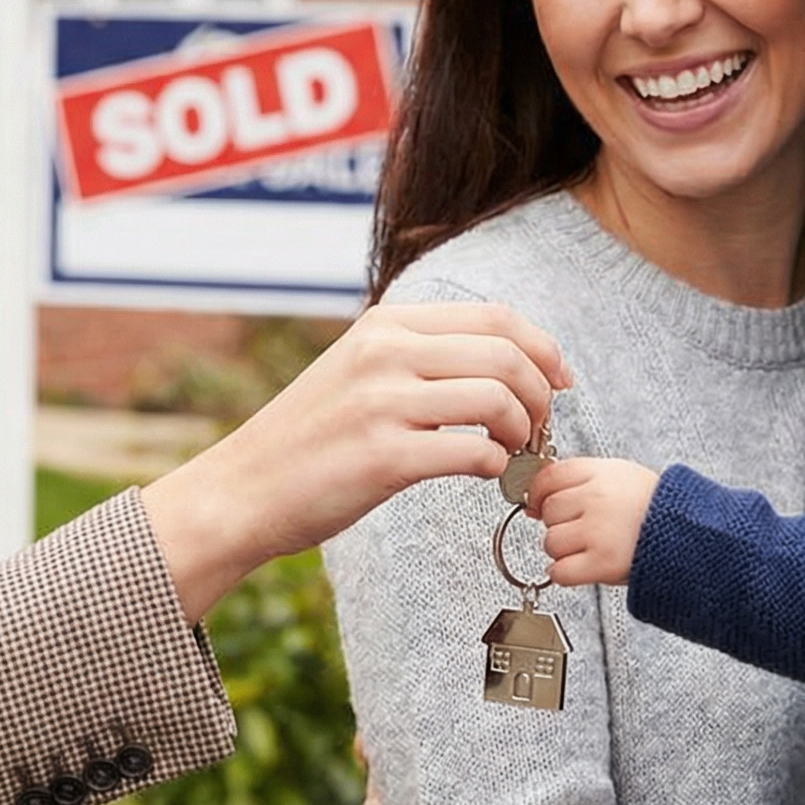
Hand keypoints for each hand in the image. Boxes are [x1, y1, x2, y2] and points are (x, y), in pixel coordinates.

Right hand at [142, 300, 570, 619]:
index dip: (543, 348)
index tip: (560, 381)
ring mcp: (383, 402)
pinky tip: (486, 476)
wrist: (243, 489)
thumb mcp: (358, 369)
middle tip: (541, 429)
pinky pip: (474, 452)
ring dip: (525, 433)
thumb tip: (502, 359)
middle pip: (506, 354)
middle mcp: (385, 351)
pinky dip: (497, 466)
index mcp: (385, 323)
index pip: (495, 316)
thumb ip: (417, 354)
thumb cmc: (311, 438)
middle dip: (542, 394)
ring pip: (498, 399)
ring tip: (515, 455)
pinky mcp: (384, 456)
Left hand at [533, 456, 659, 585]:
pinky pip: (560, 571)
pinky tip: (581, 568)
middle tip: (583, 529)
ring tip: (589, 548)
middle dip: (560, 523)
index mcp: (601, 472)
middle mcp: (597, 499)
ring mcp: (599, 531)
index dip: (538, 494)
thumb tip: (535, 500)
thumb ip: (581, 479)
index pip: (549, 477)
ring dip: (563, 550)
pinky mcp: (603, 563)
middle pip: (549, 511)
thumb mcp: (621, 476)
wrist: (692, 536)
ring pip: (551, 542)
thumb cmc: (656, 508)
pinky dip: (565, 574)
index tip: (539, 504)